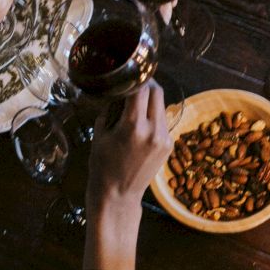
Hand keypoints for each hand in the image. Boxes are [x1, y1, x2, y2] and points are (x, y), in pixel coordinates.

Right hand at [87, 81, 171, 211]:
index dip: (136, 78)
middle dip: (147, 85)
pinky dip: (154, 116)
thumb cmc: (102, 165)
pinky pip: (163, 121)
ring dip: (151, 100)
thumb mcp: (100, 133)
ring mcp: (164, 138)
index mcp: (133, 126)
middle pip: (157, 93)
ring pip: (162, 106)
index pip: (141, 89)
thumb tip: (119, 90)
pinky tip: (141, 122)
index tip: (129, 74)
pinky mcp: (169, 145)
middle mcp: (153, 130)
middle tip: (136, 83)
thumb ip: (111, 109)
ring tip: (136, 105)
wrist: (118, 196)